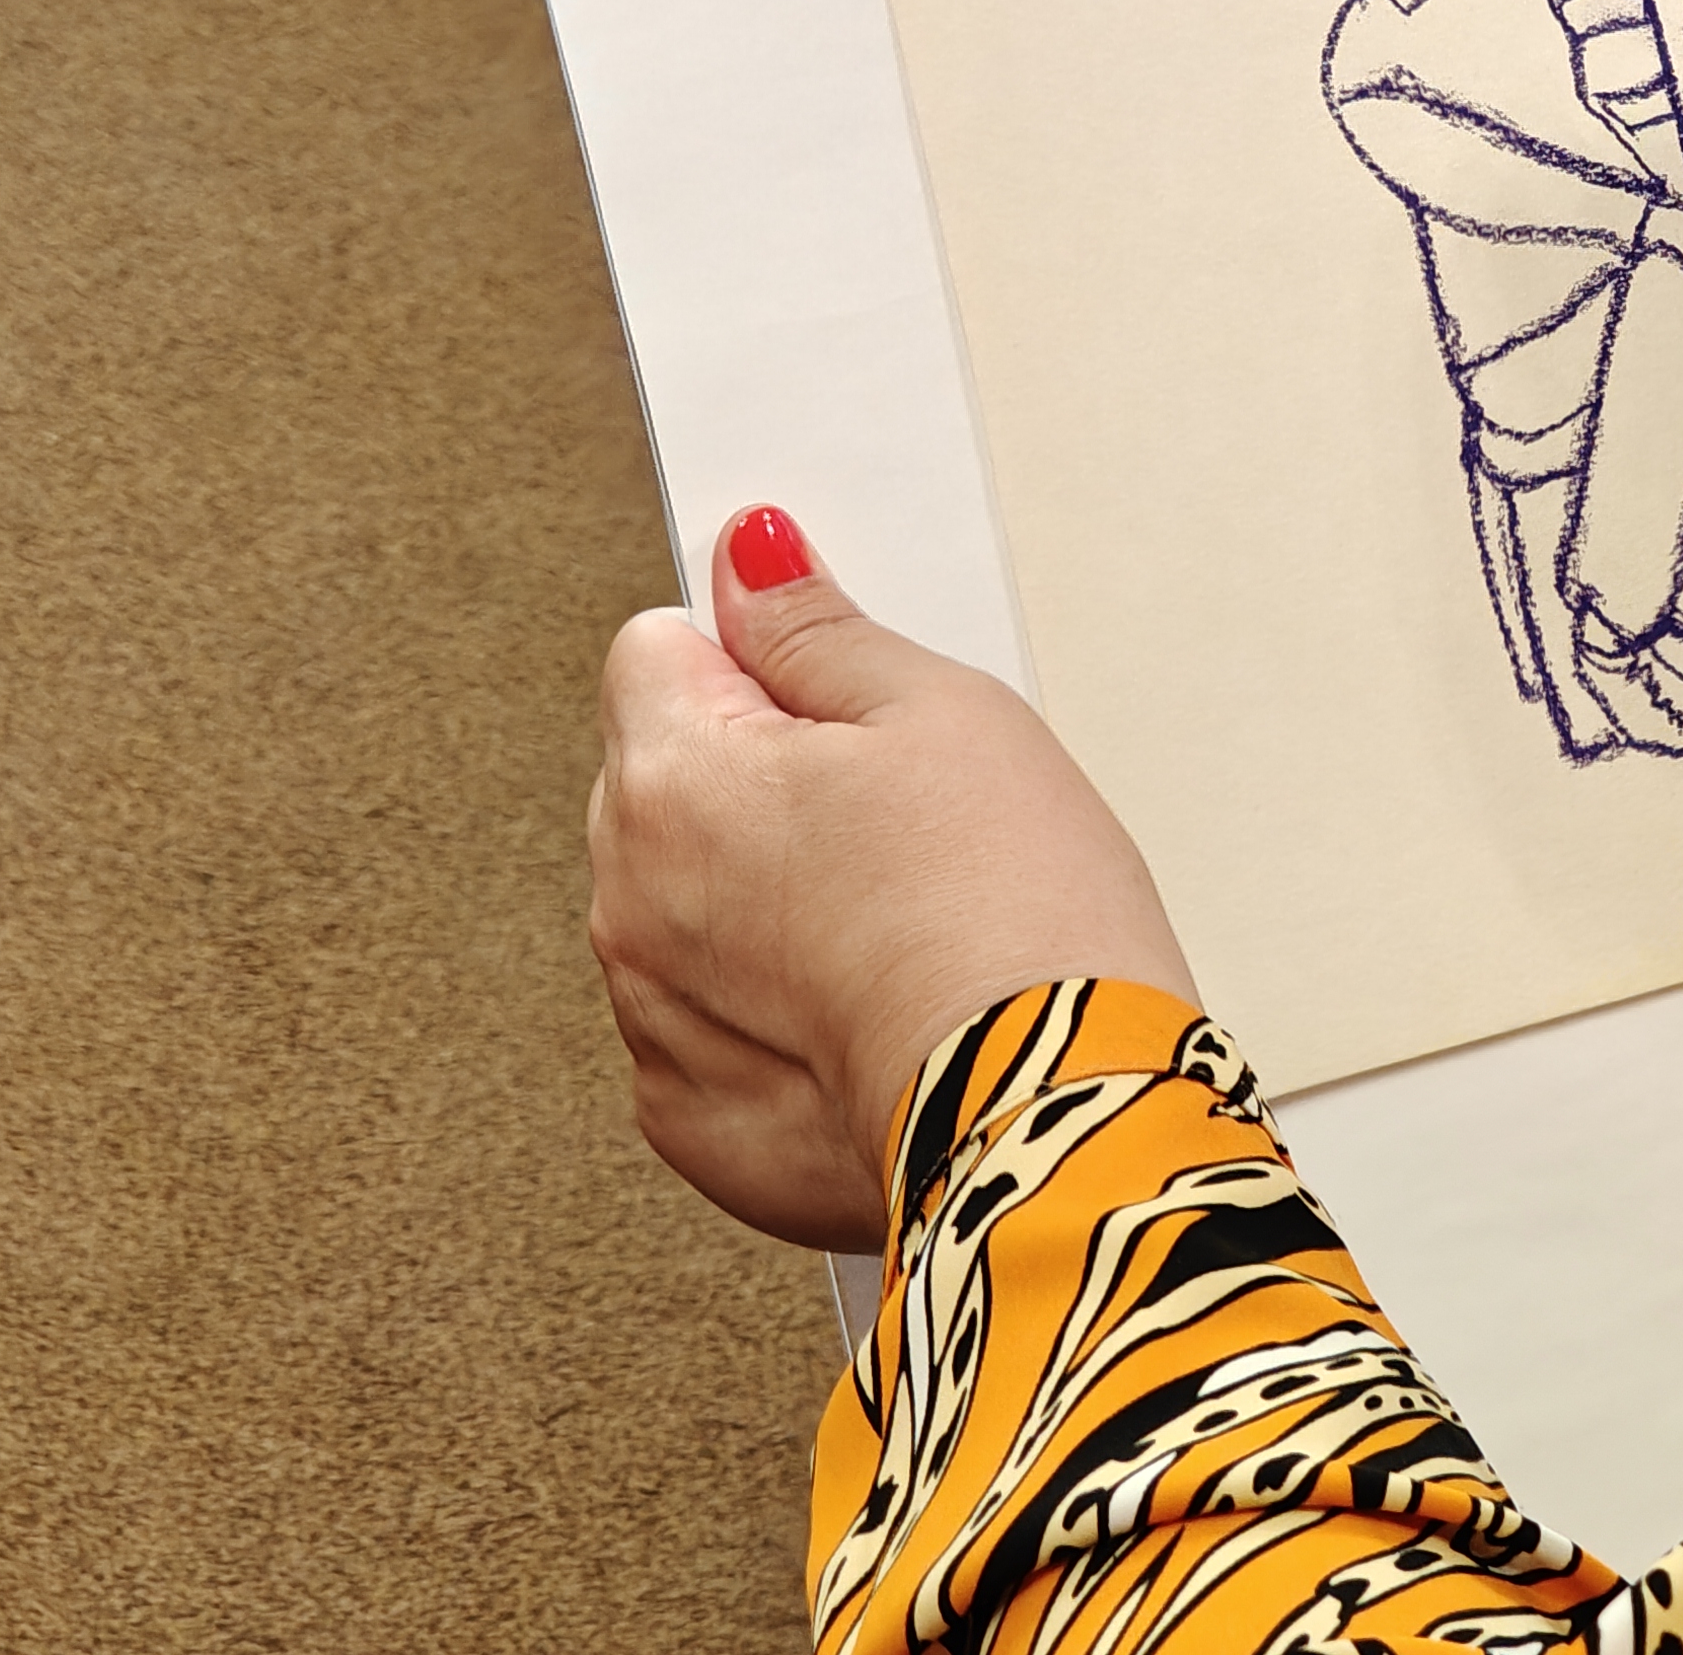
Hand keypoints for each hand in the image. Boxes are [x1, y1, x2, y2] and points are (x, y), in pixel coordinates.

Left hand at [588, 508, 1199, 1253]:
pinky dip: (779, 1010)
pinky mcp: (699, 1122)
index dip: (762, 660)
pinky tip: (878, 997)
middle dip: (759, 779)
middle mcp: (632, 901)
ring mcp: (655, 1021)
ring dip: (767, 896)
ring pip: (693, 905)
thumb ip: (817, 627)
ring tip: (902, 912)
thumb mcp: (943, 710)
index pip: (658, 649)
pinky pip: (716, 1025)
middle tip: (899, 809)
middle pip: (667, 779)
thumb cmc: (1012, 915)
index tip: (834, 695)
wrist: (1050, 1116)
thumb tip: (753, 559)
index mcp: (675, 777)